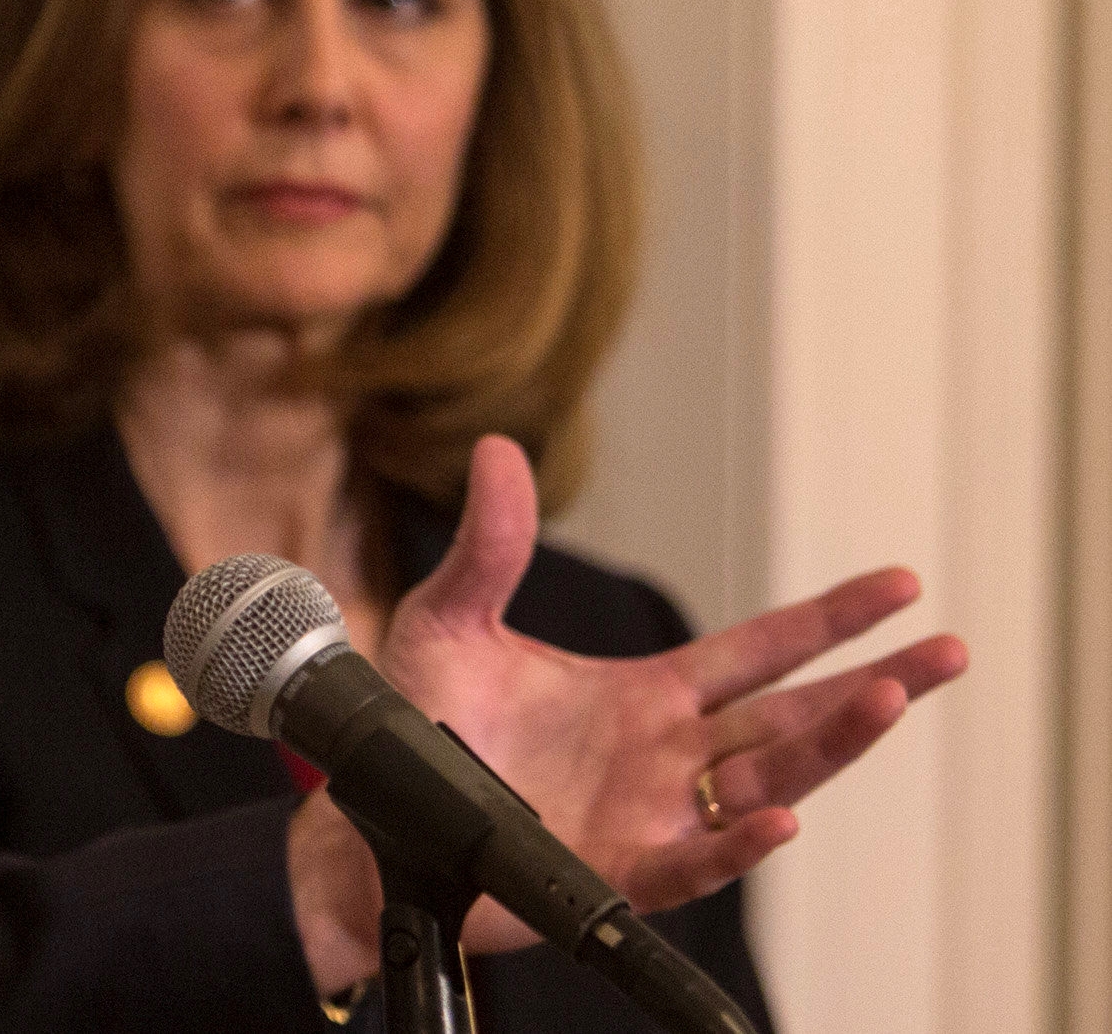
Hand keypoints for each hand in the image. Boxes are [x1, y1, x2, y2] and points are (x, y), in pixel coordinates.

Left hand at [285, 434, 968, 989]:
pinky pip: (692, 861)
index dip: (828, 620)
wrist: (369, 812)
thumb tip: (497, 447)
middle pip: (788, 716)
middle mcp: (664, 755)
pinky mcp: (613, 871)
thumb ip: (489, 545)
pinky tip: (781, 816)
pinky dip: (737, 844)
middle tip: (948, 652)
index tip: (899, 585)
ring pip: (764, 783)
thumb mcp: (450, 617)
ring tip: (887, 702)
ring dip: (828, 747)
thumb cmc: (417, 722)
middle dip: (870, 685)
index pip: (758, 650)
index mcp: (645, 695)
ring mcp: (648, 815)